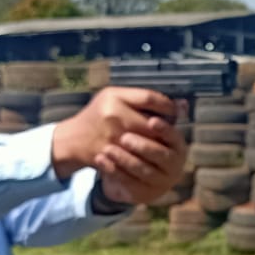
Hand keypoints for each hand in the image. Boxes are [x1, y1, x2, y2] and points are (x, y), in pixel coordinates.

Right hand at [52, 88, 186, 204]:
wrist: (73, 140)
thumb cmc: (98, 115)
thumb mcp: (114, 97)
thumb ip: (144, 98)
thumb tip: (181, 104)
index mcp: (114, 97)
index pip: (150, 98)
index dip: (167, 105)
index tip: (174, 110)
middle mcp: (112, 115)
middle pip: (152, 122)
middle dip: (165, 128)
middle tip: (171, 132)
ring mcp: (111, 137)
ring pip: (147, 141)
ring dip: (159, 144)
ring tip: (164, 144)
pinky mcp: (111, 154)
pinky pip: (137, 157)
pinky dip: (148, 157)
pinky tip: (152, 156)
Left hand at [93, 116, 187, 205]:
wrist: (128, 173)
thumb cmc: (139, 143)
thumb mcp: (146, 127)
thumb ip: (156, 114)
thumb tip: (179, 102)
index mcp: (178, 147)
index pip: (175, 137)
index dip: (164, 129)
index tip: (152, 121)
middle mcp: (174, 166)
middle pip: (161, 155)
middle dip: (143, 146)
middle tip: (125, 137)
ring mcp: (160, 183)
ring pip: (143, 170)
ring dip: (125, 159)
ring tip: (108, 148)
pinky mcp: (143, 194)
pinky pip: (129, 183)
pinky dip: (114, 171)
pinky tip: (101, 160)